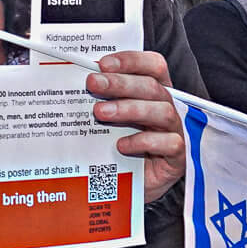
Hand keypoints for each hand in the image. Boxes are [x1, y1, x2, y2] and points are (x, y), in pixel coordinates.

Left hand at [84, 50, 186, 200]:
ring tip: (100, 112)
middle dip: (121, 82)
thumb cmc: (117, 145)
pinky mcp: (177, 157)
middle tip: (93, 83)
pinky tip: (121, 145)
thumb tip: (69, 80)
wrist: (128, 186)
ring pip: (161, 112)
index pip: (153, 66)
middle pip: (152, 86)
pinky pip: (169, 144)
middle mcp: (167, 107)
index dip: (131, 60)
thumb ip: (100, 99)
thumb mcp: (108, 119)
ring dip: (129, 109)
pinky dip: (144, 141)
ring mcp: (174, 132)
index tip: (103, 64)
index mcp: (153, 92)